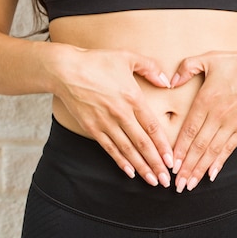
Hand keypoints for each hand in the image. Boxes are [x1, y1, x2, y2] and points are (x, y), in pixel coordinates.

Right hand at [47, 44, 173, 186]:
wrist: (65, 69)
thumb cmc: (97, 61)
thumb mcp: (128, 57)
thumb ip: (150, 68)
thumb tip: (167, 82)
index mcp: (133, 97)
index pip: (152, 127)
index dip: (163, 146)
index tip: (171, 161)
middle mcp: (121, 113)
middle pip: (142, 143)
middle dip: (156, 164)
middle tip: (166, 180)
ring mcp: (105, 122)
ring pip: (127, 150)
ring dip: (141, 167)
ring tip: (152, 181)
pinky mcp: (92, 128)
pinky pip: (109, 148)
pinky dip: (120, 161)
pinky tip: (130, 172)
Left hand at [169, 47, 236, 191]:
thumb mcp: (210, 58)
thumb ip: (187, 67)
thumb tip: (171, 80)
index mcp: (206, 100)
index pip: (190, 130)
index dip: (179, 150)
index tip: (171, 165)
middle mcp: (218, 116)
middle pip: (199, 146)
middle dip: (187, 168)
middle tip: (177, 185)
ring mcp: (232, 124)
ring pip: (212, 152)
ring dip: (199, 170)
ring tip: (189, 185)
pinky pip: (229, 149)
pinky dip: (219, 163)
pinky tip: (210, 175)